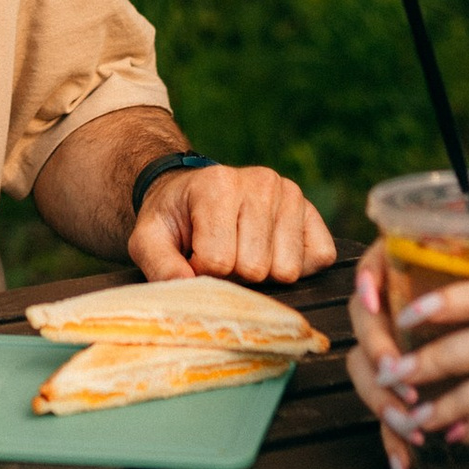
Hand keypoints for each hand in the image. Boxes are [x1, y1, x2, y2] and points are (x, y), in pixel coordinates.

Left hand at [131, 161, 337, 286]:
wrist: (194, 193)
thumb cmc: (174, 219)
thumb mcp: (148, 238)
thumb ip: (160, 265)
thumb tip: (186, 286)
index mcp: (218, 185)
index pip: (218, 261)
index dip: (202, 271)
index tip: (193, 257)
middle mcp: (261, 182)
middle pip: (255, 268)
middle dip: (234, 274)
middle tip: (221, 254)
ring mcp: (291, 194)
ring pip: (287, 270)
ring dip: (263, 273)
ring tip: (243, 250)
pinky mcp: (313, 213)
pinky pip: (319, 259)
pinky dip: (295, 266)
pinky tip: (270, 250)